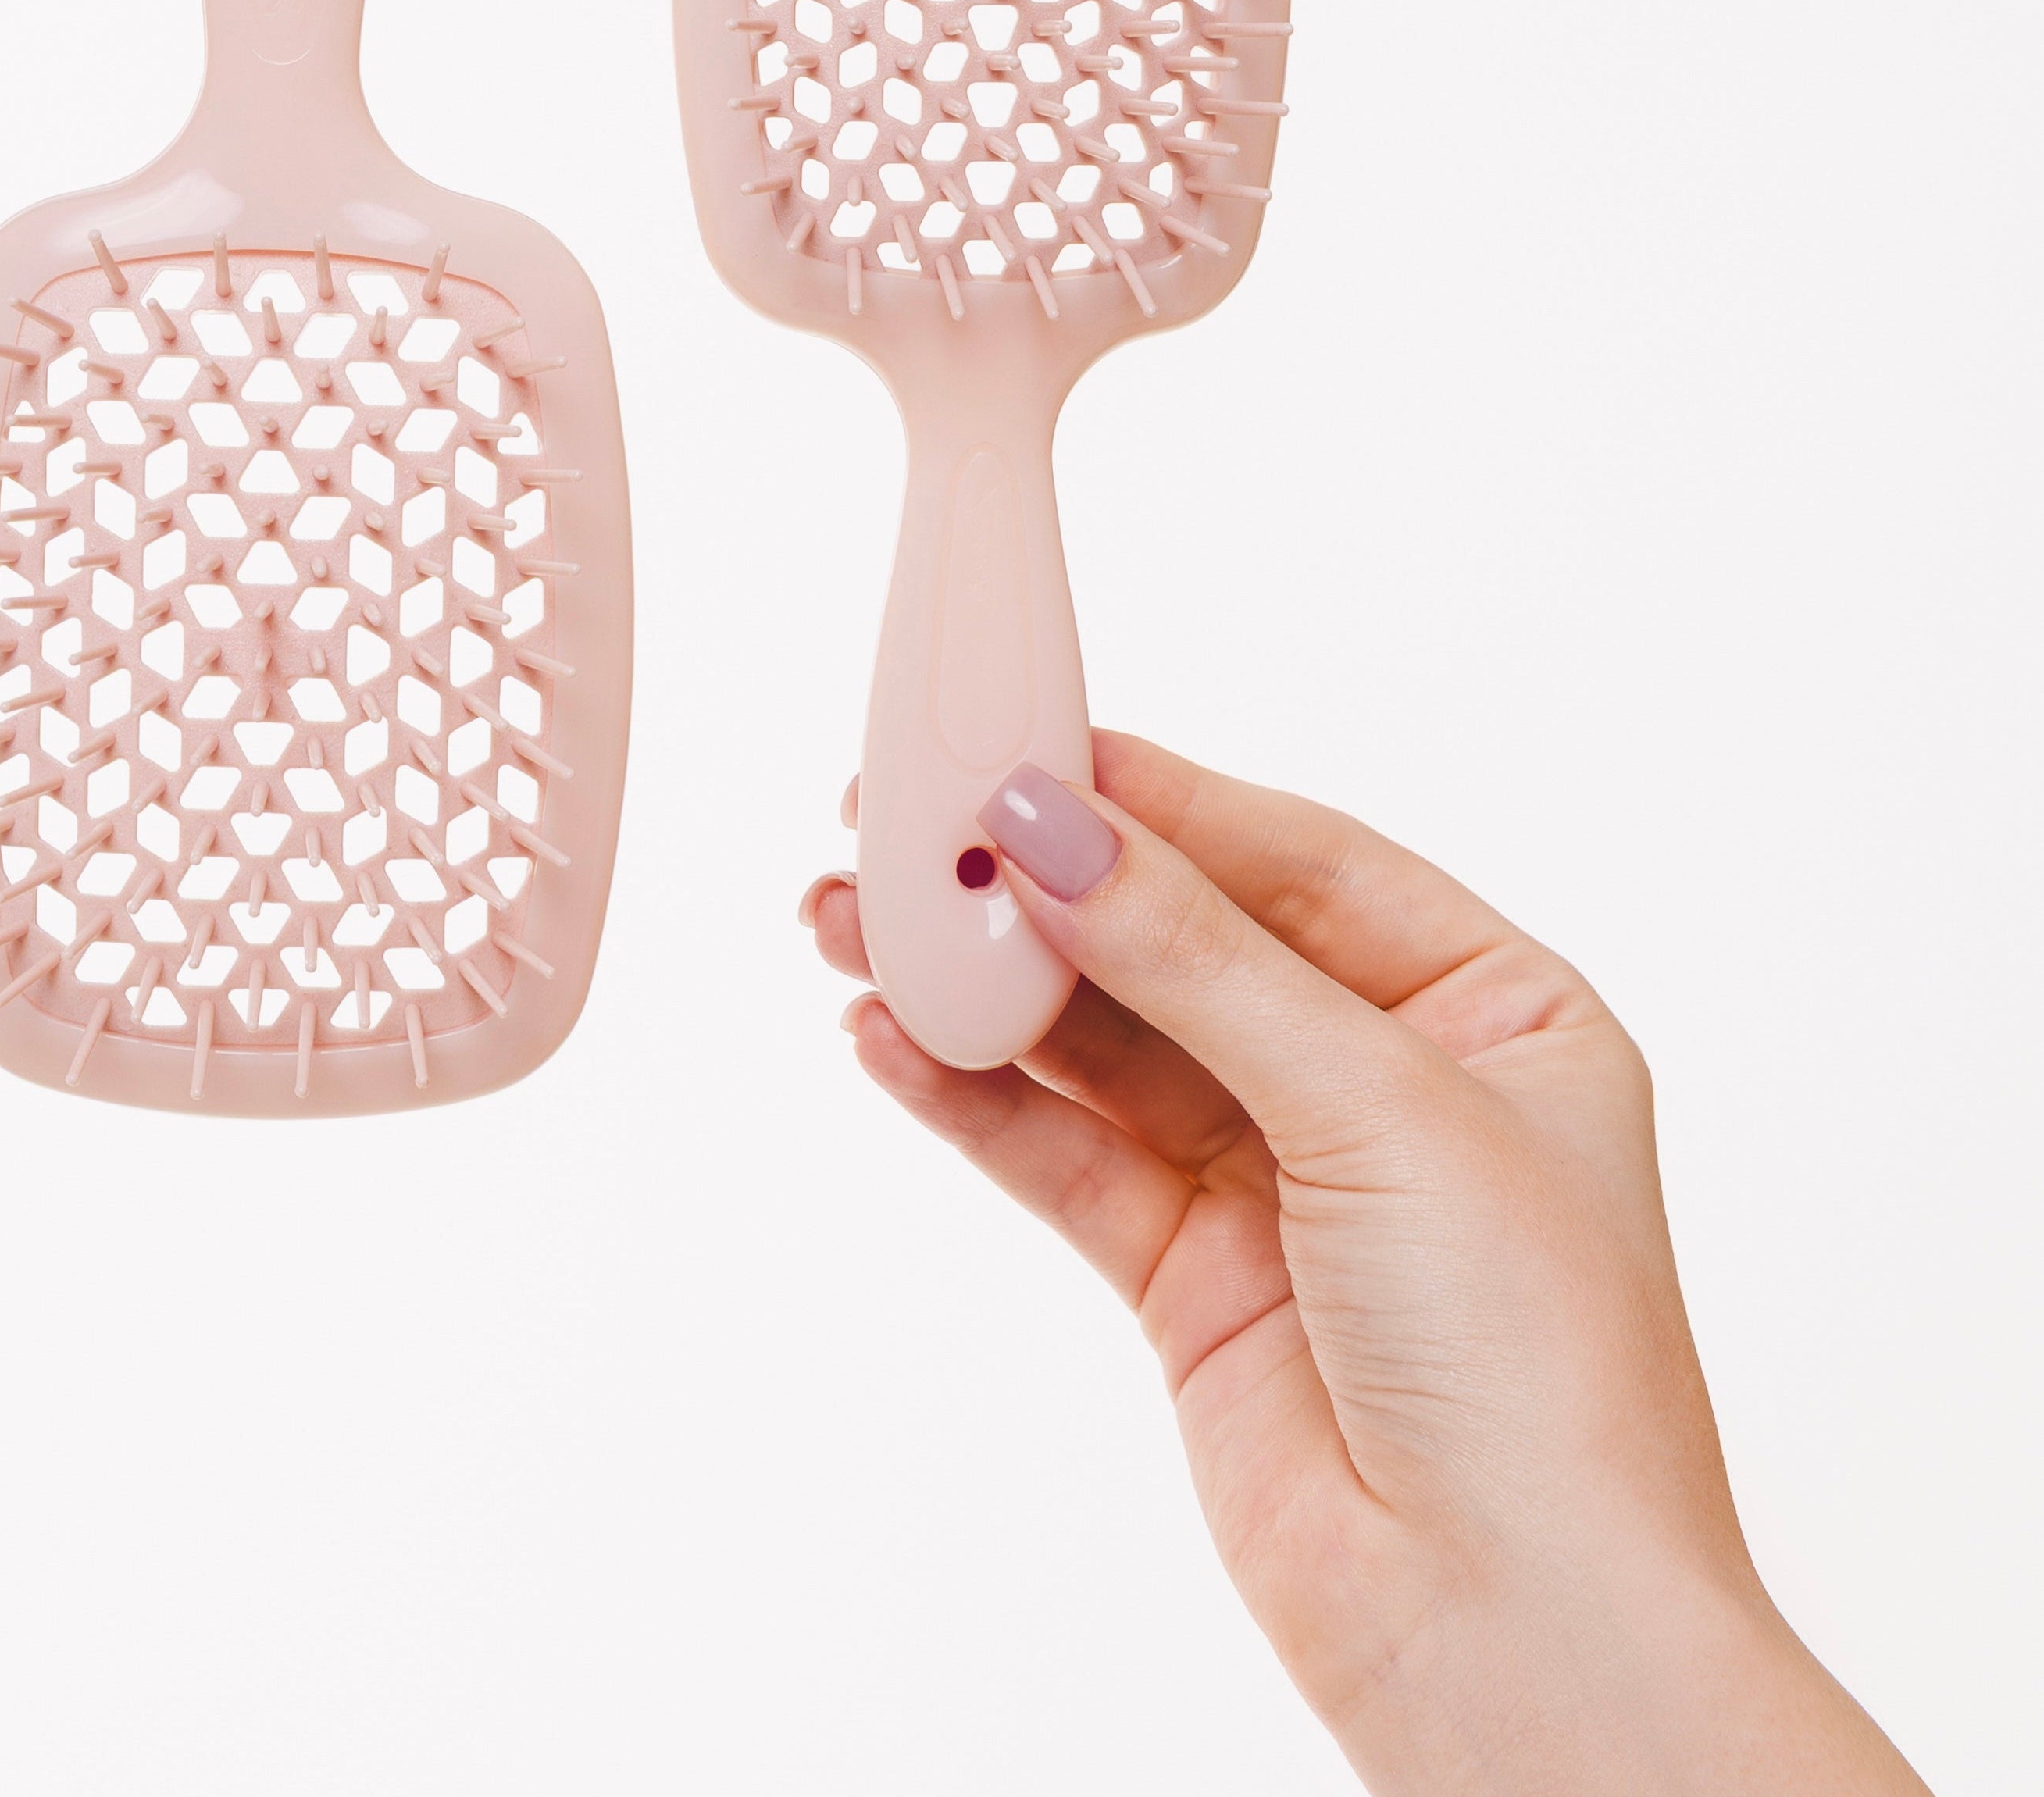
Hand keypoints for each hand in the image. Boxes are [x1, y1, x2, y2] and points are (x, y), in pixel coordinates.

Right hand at [803, 731, 1927, 1794]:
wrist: (1517, 1641)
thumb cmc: (1538, 1374)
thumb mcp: (1380, 1108)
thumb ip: (1201, 960)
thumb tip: (1058, 826)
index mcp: (1491, 1009)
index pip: (1293, 858)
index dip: (1154, 798)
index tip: (1021, 747)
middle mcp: (1384, 1081)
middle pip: (1178, 939)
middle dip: (1041, 886)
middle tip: (897, 824)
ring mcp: (1279, 1181)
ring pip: (1100, 1044)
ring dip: (979, 983)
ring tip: (848, 922)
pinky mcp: (1190, 1276)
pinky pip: (1062, 1153)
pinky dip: (972, 1094)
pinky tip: (890, 1039)